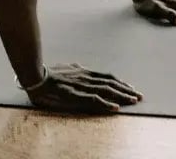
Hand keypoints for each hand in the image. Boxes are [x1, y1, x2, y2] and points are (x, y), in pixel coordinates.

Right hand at [24, 63, 141, 113]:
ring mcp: (81, 85)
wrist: (35, 75)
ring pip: (105, 90)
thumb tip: (81, 67)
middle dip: (126, 90)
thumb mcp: (66, 68)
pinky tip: (115, 108)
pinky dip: (106, 104)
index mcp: (84, 72)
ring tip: (133, 101)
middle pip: (110, 83)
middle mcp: (85, 77)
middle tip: (140, 96)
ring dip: (121, 96)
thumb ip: (76, 69)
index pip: (107, 77)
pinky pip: (93, 100)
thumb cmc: (49, 73)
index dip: (120, 82)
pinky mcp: (74, 94)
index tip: (131, 88)